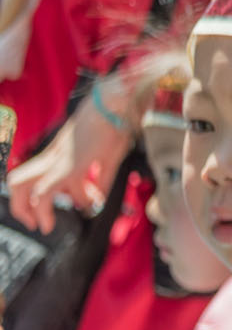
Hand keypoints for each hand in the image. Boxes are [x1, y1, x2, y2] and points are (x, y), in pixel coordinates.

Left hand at [6, 89, 132, 232]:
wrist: (115, 104)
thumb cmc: (115, 124)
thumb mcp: (108, 155)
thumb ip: (102, 177)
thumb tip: (100, 196)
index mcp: (60, 154)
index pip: (38, 177)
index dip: (48, 197)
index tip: (71, 208)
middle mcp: (52, 157)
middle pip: (17, 182)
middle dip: (22, 207)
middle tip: (38, 223)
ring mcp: (56, 160)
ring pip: (22, 187)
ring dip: (30, 210)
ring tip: (45, 225)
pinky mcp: (67, 166)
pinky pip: (46, 192)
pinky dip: (49, 208)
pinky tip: (73, 212)